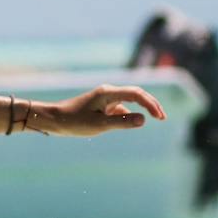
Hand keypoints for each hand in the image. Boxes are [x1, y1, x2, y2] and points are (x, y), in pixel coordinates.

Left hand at [36, 84, 166, 136]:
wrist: (54, 120)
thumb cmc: (74, 122)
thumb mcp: (99, 125)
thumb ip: (122, 122)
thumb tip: (144, 120)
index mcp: (108, 93)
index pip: (136, 94)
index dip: (151, 104)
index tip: (160, 117)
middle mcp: (108, 92)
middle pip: (136, 94)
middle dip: (151, 104)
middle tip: (163, 117)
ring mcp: (105, 99)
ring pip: (129, 101)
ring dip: (142, 109)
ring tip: (157, 118)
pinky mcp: (102, 106)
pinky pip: (120, 108)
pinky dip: (129, 114)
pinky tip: (132, 123)